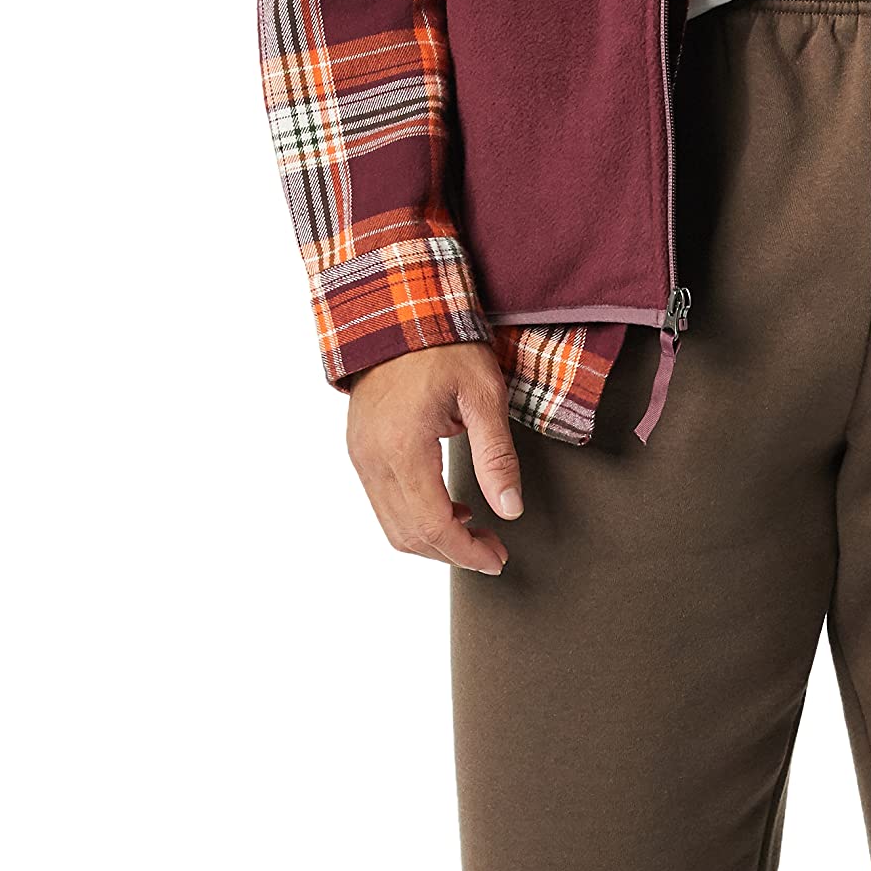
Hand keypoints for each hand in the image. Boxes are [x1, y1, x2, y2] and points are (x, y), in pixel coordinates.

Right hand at [344, 344, 522, 573]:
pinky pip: (384, 504)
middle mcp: (373, 458)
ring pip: (393, 526)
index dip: (466, 552)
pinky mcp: (360, 451)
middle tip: (494, 551)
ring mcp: (361, 456)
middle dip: (453, 553)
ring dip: (434, 540)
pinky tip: (451, 508)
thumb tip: (510, 509)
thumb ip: (497, 455)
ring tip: (476, 532)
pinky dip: (416, 519)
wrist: (398, 310)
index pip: (432, 525)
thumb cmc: (444, 346)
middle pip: (409, 535)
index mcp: (402, 447)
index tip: (497, 559)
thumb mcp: (484, 395)